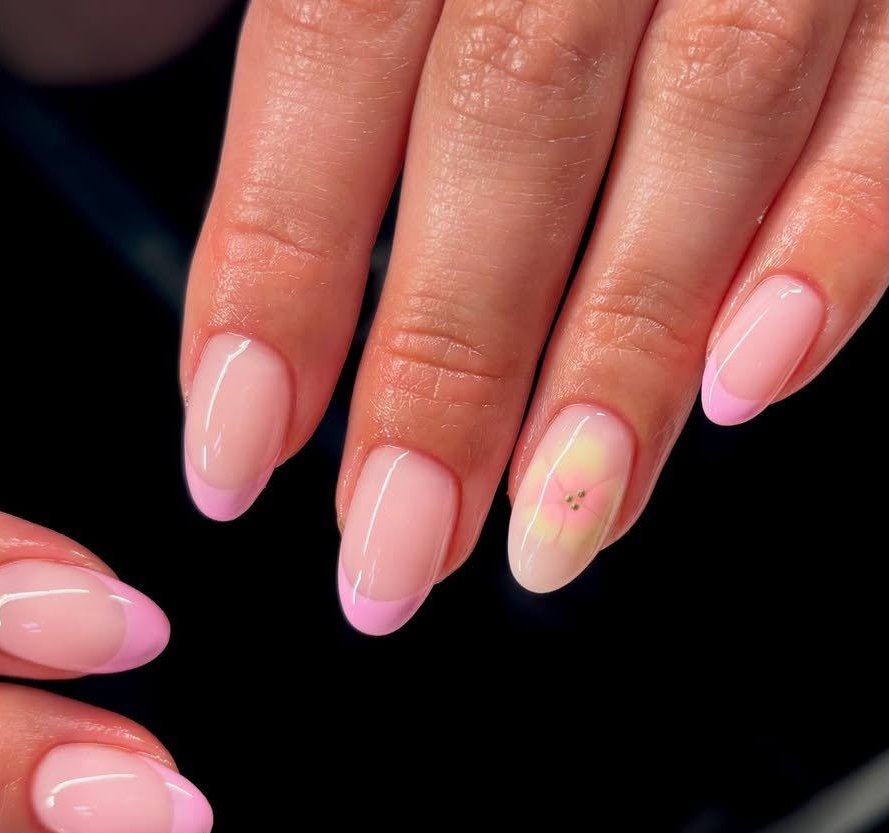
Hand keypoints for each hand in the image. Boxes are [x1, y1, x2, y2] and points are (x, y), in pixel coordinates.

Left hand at [181, 0, 887, 630]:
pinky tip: (753, 381)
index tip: (231, 452)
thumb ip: (327, 38)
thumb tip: (252, 289)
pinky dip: (840, 236)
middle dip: (446, 366)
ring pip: (711, 120)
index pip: (329, 48)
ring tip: (555, 536)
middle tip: (390, 554)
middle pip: (510, 115)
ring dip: (622, 357)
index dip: (273, 266)